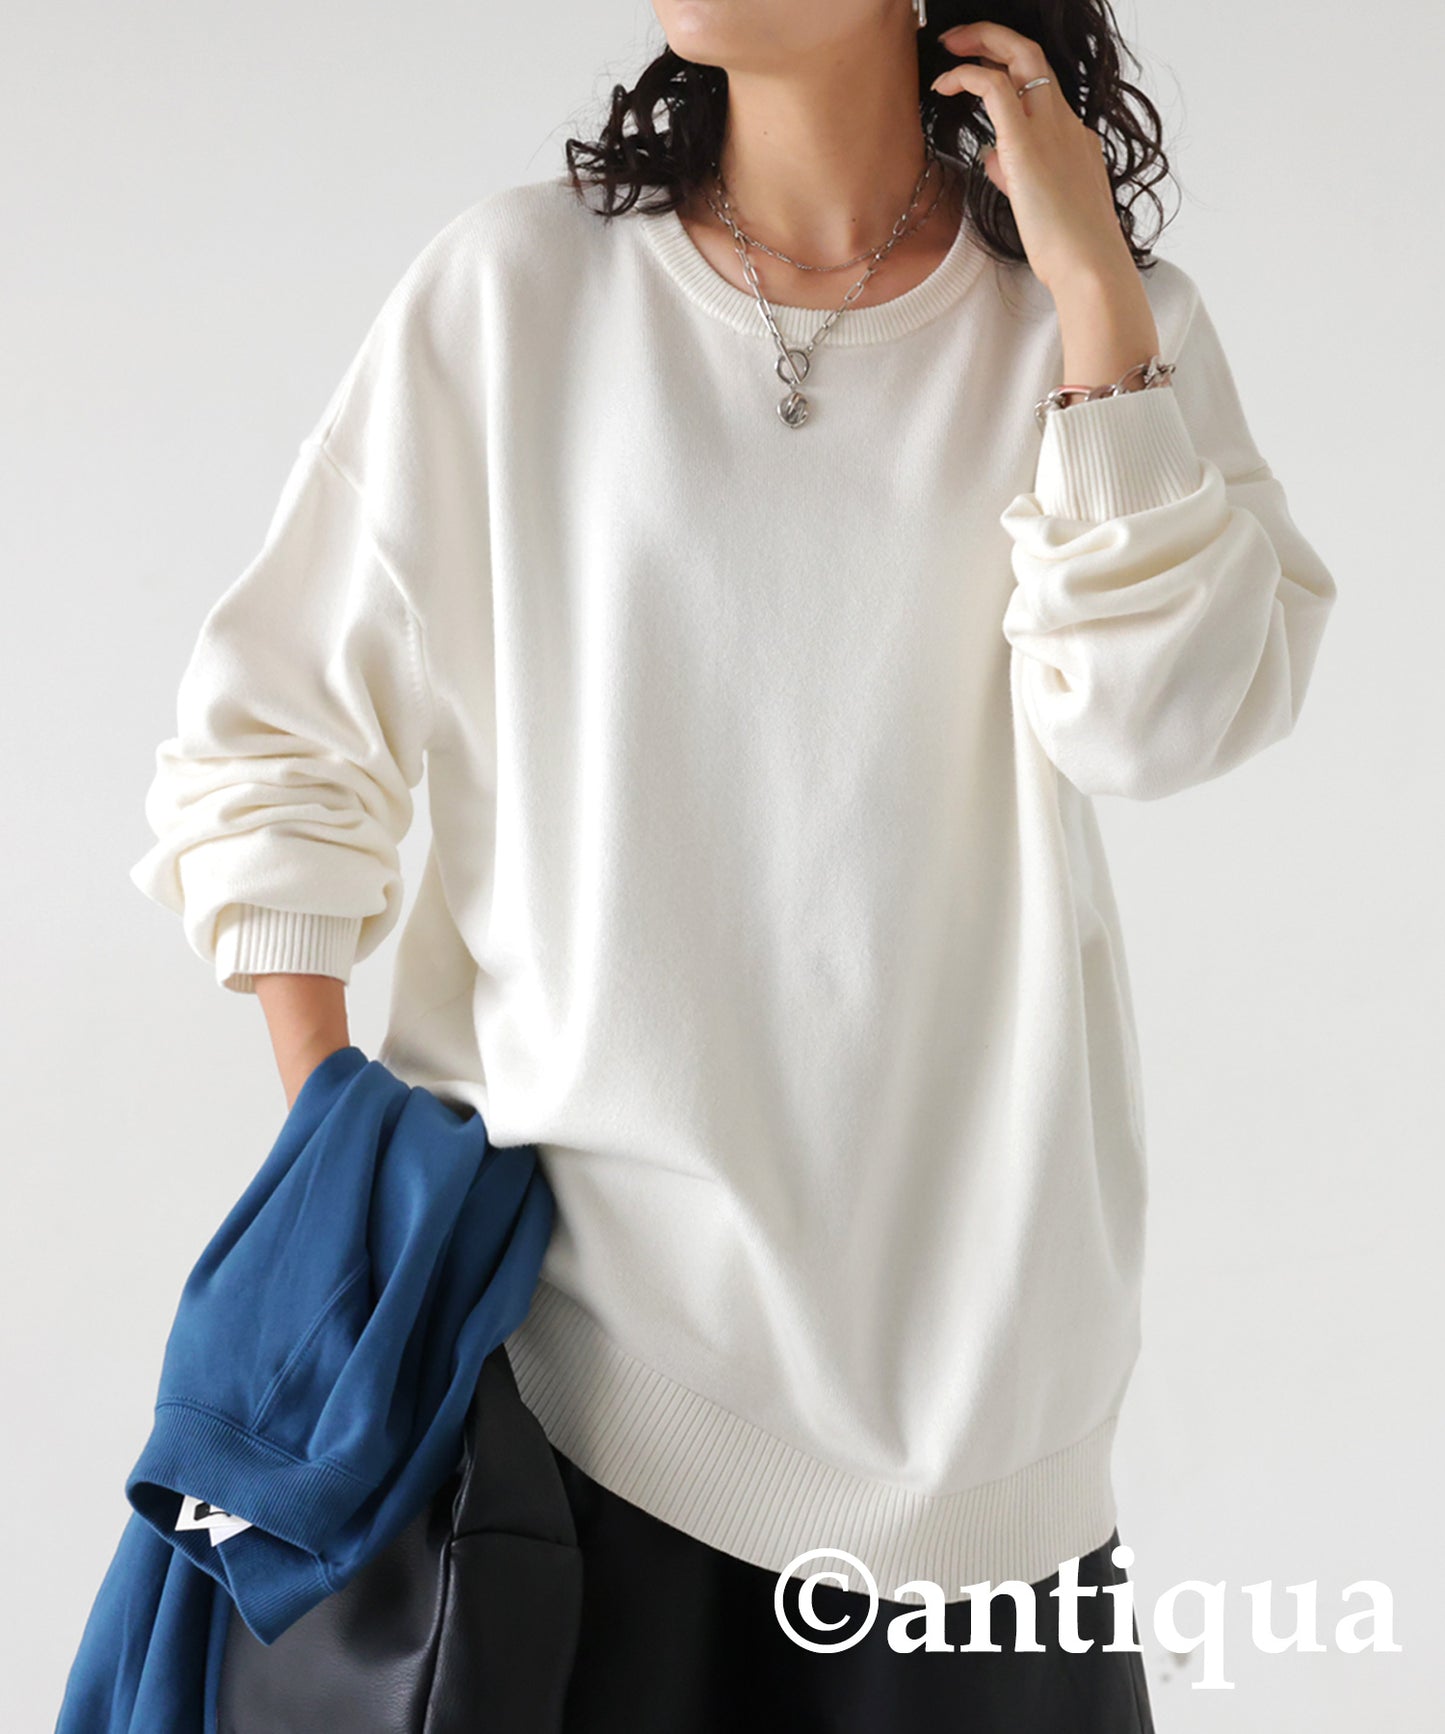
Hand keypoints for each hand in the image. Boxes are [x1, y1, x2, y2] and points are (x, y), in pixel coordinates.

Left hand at [932, 19, 1128, 292]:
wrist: (1089, 266)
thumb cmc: (1069, 249)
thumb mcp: (1040, 205)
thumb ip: (1016, 176)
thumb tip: (992, 159)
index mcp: (1074, 139)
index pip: (1042, 91)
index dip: (1011, 75)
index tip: (983, 72)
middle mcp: (1065, 124)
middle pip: (1034, 57)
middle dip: (995, 39)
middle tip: (961, 40)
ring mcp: (1050, 129)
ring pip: (1020, 57)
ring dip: (980, 43)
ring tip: (948, 48)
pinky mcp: (1025, 144)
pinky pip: (994, 89)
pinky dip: (966, 76)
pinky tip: (944, 85)